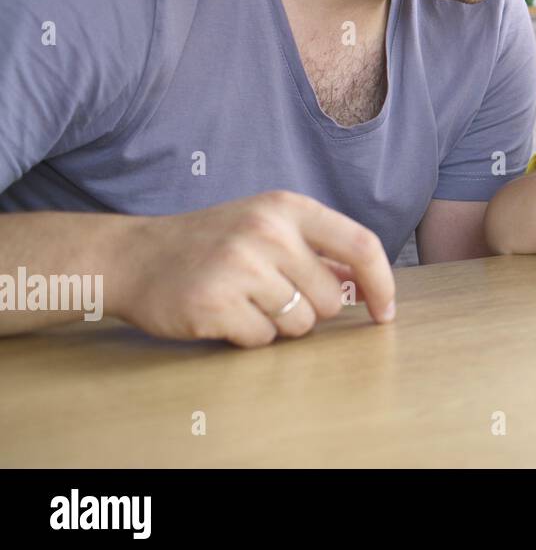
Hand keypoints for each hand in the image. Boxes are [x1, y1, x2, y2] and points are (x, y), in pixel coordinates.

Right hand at [115, 191, 396, 347]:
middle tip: (272, 294)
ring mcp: (240, 268)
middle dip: (311, 309)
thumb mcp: (269, 225)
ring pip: (300, 325)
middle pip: (331, 299)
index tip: (385, 312)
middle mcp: (268, 232)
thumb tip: (367, 286)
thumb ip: (319, 249)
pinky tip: (223, 313)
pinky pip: (262, 341)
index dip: (382, 283)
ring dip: (278, 325)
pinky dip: (247, 337)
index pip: (361, 245)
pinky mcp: (214, 304)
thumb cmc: (214, 243)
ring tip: (245, 300)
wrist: (136, 256)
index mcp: (289, 208)